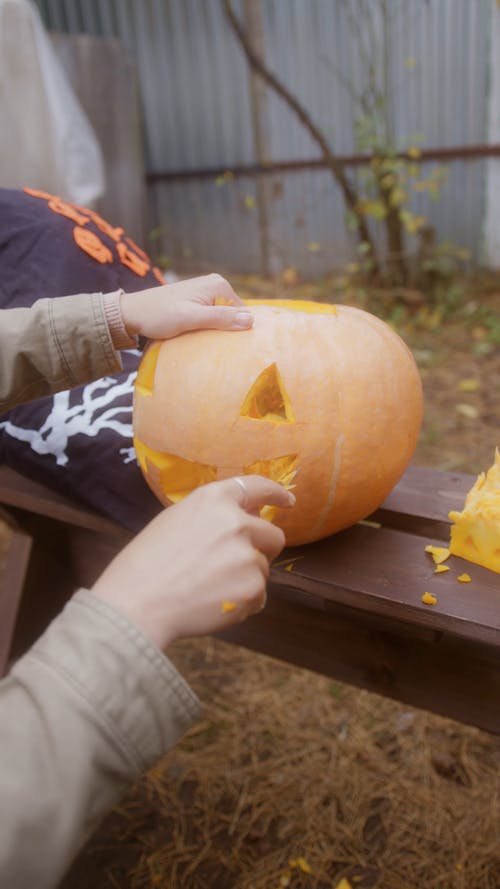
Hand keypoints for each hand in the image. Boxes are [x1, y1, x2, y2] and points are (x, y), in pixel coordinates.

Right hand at [91, 476, 293, 649]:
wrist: (136, 603)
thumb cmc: (146, 565)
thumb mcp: (175, 521)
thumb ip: (213, 516)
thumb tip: (247, 518)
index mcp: (214, 499)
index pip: (257, 488)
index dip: (277, 493)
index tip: (288, 500)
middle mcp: (236, 522)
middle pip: (273, 535)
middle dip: (261, 549)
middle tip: (233, 565)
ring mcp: (247, 555)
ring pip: (263, 568)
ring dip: (245, 579)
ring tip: (208, 588)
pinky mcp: (253, 587)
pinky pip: (259, 595)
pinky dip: (242, 602)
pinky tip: (212, 604)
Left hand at [120, 273, 252, 339]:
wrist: (132, 313)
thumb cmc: (159, 315)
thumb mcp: (191, 318)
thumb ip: (220, 318)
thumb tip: (251, 321)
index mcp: (219, 285)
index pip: (242, 313)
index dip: (237, 331)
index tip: (229, 347)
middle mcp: (215, 284)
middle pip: (233, 315)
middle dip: (227, 331)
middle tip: (216, 347)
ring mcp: (206, 292)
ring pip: (222, 318)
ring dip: (217, 332)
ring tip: (207, 344)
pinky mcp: (197, 301)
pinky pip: (211, 317)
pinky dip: (208, 328)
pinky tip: (200, 337)